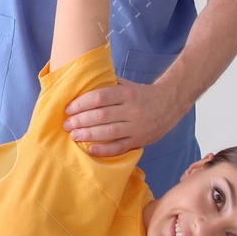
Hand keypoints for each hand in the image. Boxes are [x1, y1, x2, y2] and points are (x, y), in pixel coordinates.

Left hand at [62, 76, 181, 155]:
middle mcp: (132, 110)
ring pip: (109, 132)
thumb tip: (82, 84)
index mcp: (127, 94)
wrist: (170, 104)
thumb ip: (108, 85)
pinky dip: (104, 150)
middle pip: (101, 115)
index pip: (99, 97)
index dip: (81, 103)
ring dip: (88, 134)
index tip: (68, 109)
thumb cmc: (141, 94)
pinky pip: (120, 147)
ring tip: (73, 135)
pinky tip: (90, 149)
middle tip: (66, 124)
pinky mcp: (139, 140)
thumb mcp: (127, 85)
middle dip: (80, 120)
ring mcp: (136, 127)